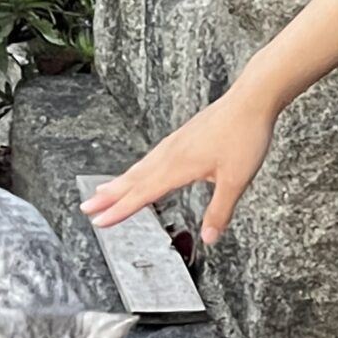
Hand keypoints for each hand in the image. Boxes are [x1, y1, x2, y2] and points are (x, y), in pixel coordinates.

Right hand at [80, 86, 277, 242]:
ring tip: (101, 192)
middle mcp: (169, 155)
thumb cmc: (245, 134)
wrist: (252, 99)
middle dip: (107, 197)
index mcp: (177, 167)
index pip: (141, 194)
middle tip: (85, 208)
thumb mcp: (236, 180)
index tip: (100, 221)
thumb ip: (219, 211)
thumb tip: (209, 238)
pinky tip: (138, 172)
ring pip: (139, 168)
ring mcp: (173, 144)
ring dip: (118, 183)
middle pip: (131, 180)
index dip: (119, 210)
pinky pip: (150, 159)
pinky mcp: (181, 138)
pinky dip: (136, 170)